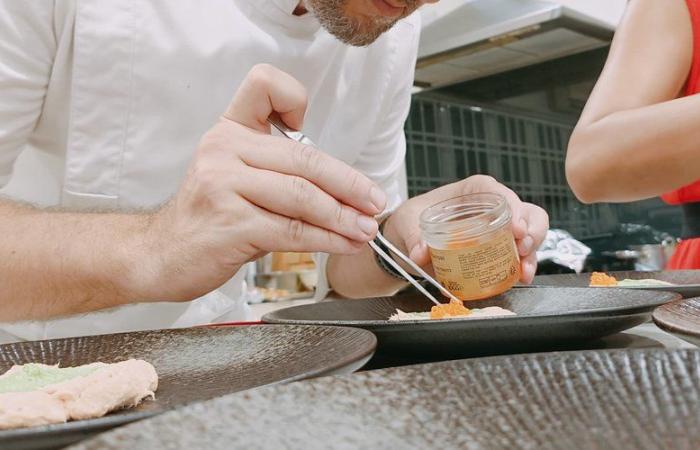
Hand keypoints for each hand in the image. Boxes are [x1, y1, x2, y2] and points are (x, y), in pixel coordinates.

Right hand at [135, 64, 385, 300]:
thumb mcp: (240, 179)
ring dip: (342, 216)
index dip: (294, 99)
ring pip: (302, 195)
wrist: (163, 254)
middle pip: (304, 158)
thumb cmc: (211, 216)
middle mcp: (224, 150)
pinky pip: (292, 231)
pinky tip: (343, 244)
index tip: (310, 129)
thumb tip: (348, 191)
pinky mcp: (230, 224)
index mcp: (230, 130)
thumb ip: (283, 172)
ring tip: (364, 229)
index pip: (264, 86)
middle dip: (349, 183)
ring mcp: (224, 186)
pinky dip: (326, 240)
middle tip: (374, 201)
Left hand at [383, 175, 547, 283]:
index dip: (513, 206)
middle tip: (521, 248)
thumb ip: (413, 237)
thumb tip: (420, 254)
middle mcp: (490, 208)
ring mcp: (498, 230)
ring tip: (523, 271)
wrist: (405, 242)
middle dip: (531, 231)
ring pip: (530, 234)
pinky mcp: (497, 251)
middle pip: (526, 212)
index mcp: (472, 192)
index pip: (498, 192)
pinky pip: (519, 256)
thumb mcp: (406, 223)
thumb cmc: (410, 222)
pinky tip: (519, 278)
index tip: (515, 228)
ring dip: (531, 253)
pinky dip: (523, 267)